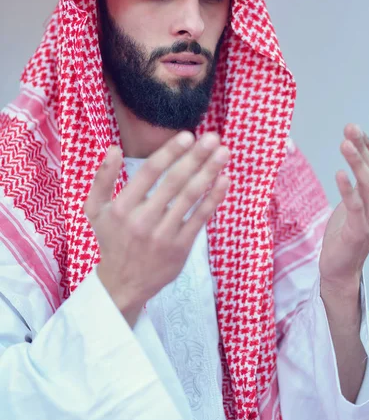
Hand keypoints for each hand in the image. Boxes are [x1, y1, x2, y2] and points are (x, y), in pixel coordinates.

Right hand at [84, 131, 229, 326]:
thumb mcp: (94, 210)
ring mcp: (163, 235)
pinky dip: (213, 198)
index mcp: (122, 208)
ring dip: (209, 173)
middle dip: (196, 157)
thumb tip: (113, 149)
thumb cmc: (111, 239)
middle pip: (174, 182)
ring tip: (224, 153)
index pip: (149, 173)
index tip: (188, 135)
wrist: (124, 284)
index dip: (170, 153)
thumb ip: (101, 179)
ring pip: (190, 198)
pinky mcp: (180, 248)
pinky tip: (224, 180)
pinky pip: (200, 218)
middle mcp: (143, 220)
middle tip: (213, 137)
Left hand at [319, 123, 368, 292]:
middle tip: (350, 129)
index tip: (354, 128)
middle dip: (362, 147)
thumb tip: (354, 153)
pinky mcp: (359, 231)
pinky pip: (355, 206)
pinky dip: (348, 189)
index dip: (368, 144)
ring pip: (367, 185)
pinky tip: (339, 174)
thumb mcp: (355, 202)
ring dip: (356, 162)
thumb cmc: (346, 232)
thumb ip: (358, 182)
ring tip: (345, 144)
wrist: (341, 267)